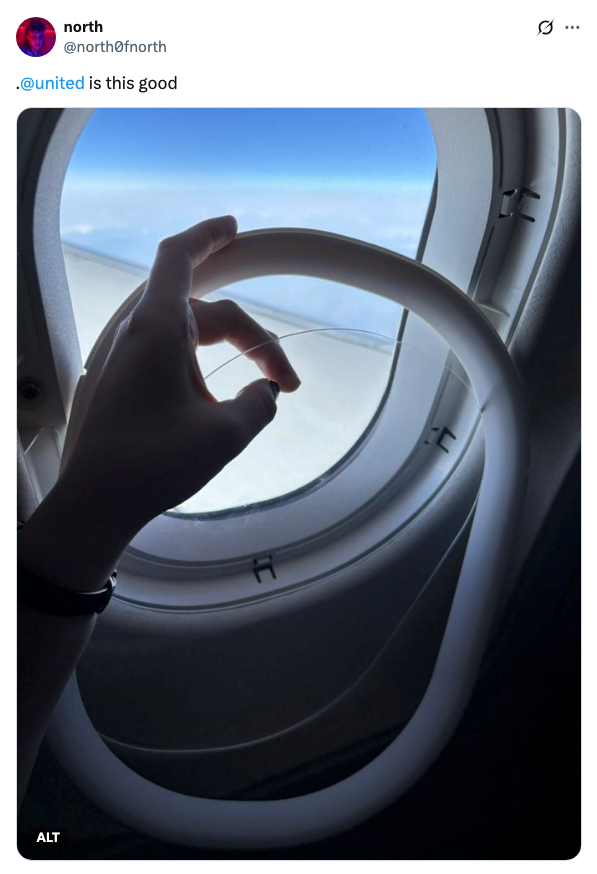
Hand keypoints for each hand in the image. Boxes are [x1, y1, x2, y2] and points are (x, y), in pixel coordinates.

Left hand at [61, 216, 300, 531]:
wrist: (99, 500)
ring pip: (193, 334)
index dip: (207, 235)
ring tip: (264, 381)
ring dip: (231, 349)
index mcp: (160, 330)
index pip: (179, 258)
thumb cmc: (152, 464)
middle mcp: (143, 335)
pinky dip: (207, 364)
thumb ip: (258, 404)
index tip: (233, 228)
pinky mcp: (131, 381)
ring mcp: (134, 358)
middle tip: (285, 379)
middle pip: (208, 310)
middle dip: (254, 337)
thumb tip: (266, 392)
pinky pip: (176, 354)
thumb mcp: (225, 434)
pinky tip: (221, 395)